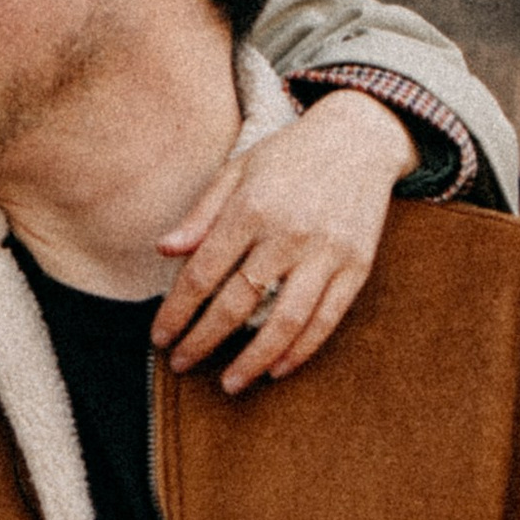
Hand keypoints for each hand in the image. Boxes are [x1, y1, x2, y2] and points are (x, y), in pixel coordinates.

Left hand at [153, 91, 416, 390]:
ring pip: (285, 322)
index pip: (204, 273)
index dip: (178, 311)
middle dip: (204, 340)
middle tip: (182, 366)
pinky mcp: (357, 266)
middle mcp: (288, 233)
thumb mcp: (238, 170)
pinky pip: (327, 319)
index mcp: (251, 208)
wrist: (360, 137)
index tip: (160, 338)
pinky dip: (301, 350)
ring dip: (253, 360)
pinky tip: (277, 369)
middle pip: (238, 303)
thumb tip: (163, 249)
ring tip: (229, 383)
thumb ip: (202, 212)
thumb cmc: (290, 155)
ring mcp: (326, 252)